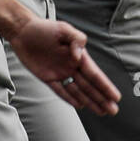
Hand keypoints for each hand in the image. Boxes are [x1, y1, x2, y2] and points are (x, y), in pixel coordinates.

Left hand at [6, 17, 120, 115]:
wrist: (23, 31)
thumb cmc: (44, 28)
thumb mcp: (64, 29)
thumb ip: (76, 39)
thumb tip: (79, 56)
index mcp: (78, 56)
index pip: (95, 74)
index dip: (105, 86)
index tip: (115, 97)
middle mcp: (71, 66)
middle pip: (89, 86)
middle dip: (102, 98)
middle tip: (113, 110)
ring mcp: (60, 73)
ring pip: (78, 91)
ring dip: (90, 101)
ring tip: (101, 112)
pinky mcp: (47, 78)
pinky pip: (61, 91)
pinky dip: (70, 98)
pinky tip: (80, 106)